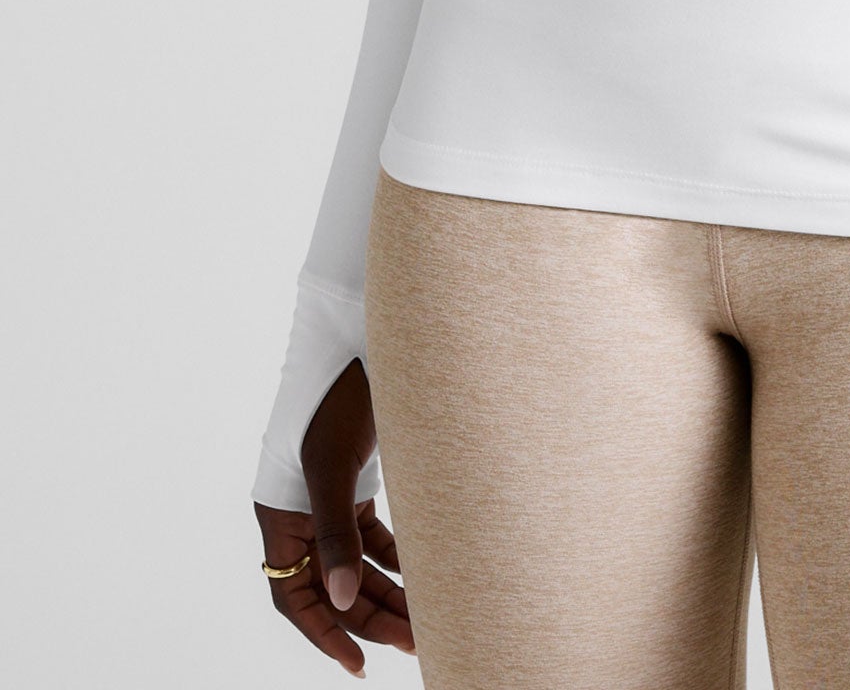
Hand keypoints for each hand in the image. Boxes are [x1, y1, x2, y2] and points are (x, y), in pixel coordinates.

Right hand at [255, 359, 413, 673]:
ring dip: (388, 591)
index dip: (323, 633)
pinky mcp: (356, 480)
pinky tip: (423, 578)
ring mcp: (328, 496)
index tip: (358, 664)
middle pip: (332, 584)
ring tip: (425, 623)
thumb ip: (338, 534)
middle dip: (370, 616)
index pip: (292, 596)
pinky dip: (396, 558)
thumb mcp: (335, 466)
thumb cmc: (340, 395)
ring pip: (356, 562)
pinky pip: (373, 536)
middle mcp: (299, 512)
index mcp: (279, 514)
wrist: (361, 337)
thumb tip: (341, 600)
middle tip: (414, 643)